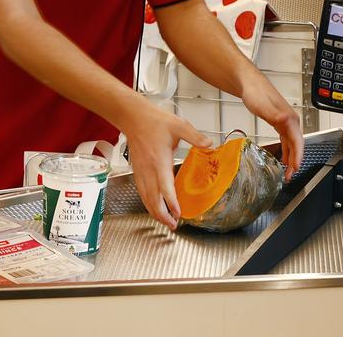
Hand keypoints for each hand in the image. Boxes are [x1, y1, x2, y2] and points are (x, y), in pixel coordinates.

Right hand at [121, 99, 211, 229]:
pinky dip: (148, 203)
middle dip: (162, 215)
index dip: (171, 202)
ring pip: (146, 198)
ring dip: (155, 212)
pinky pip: (142, 192)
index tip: (178, 213)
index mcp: (159, 161)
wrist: (133, 118)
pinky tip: (154, 207)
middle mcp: (148, 170)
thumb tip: (209, 144)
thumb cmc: (154, 121)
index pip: (165, 186)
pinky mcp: (137, 171)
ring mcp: (141, 172)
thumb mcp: (179, 125)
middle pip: (152, 199)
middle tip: (174, 225)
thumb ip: (195, 136)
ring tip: (166, 221)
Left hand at [239, 73, 303, 181]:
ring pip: (292, 144)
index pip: (298, 142)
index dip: (298, 157)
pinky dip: (286, 151)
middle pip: (297, 145)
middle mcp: (290, 121)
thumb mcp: (263, 105)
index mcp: (289, 118)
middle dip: (295, 162)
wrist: (249, 83)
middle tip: (290, 176)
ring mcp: (285, 121)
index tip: (296, 169)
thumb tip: (286, 121)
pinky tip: (283, 158)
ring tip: (287, 172)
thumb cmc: (256, 92)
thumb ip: (275, 115)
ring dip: (291, 158)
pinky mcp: (279, 122)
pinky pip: (286, 140)